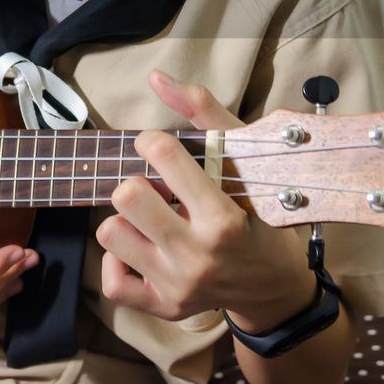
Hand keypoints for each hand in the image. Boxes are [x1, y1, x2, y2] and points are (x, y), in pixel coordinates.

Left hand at [95, 71, 314, 329]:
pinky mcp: (163, 306)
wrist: (273, 286)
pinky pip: (112, 281)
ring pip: (110, 233)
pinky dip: (118, 260)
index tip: (159, 148)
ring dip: (125, 220)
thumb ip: (204, 114)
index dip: (154, 142)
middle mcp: (197, 255)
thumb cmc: (259, 214)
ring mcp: (178, 285)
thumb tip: (156, 77)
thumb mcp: (244, 161)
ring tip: (150, 219)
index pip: (164, 157)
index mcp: (222, 218)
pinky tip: (139, 247)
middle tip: (156, 189)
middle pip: (127, 196)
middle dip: (136, 183)